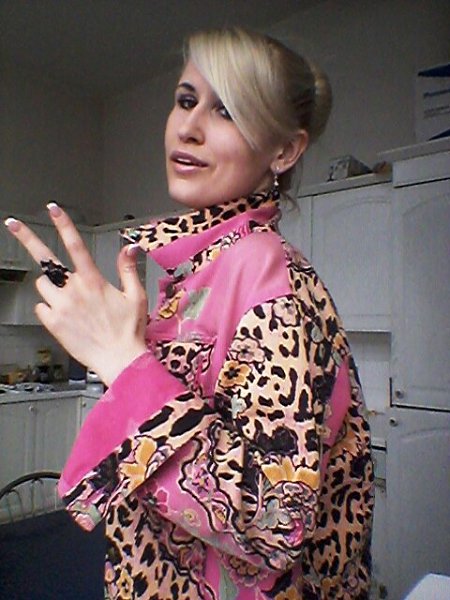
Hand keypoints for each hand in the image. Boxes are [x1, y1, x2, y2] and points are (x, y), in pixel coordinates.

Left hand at [4, 204, 148, 385]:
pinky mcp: (53, 324)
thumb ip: (128, 268)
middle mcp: (74, 291)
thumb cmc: (129, 330)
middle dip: (28, 239)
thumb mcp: (136, 296)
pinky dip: (48, 308)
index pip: (76, 246)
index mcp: (94, 281)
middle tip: (13, 225)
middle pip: (46, 260)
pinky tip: (64, 316)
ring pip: (43, 285)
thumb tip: (129, 247)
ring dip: (51, 287)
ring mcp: (61, 307)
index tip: (54, 209)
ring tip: (68, 299)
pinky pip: (40, 307)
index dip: (64, 225)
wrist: (119, 360)